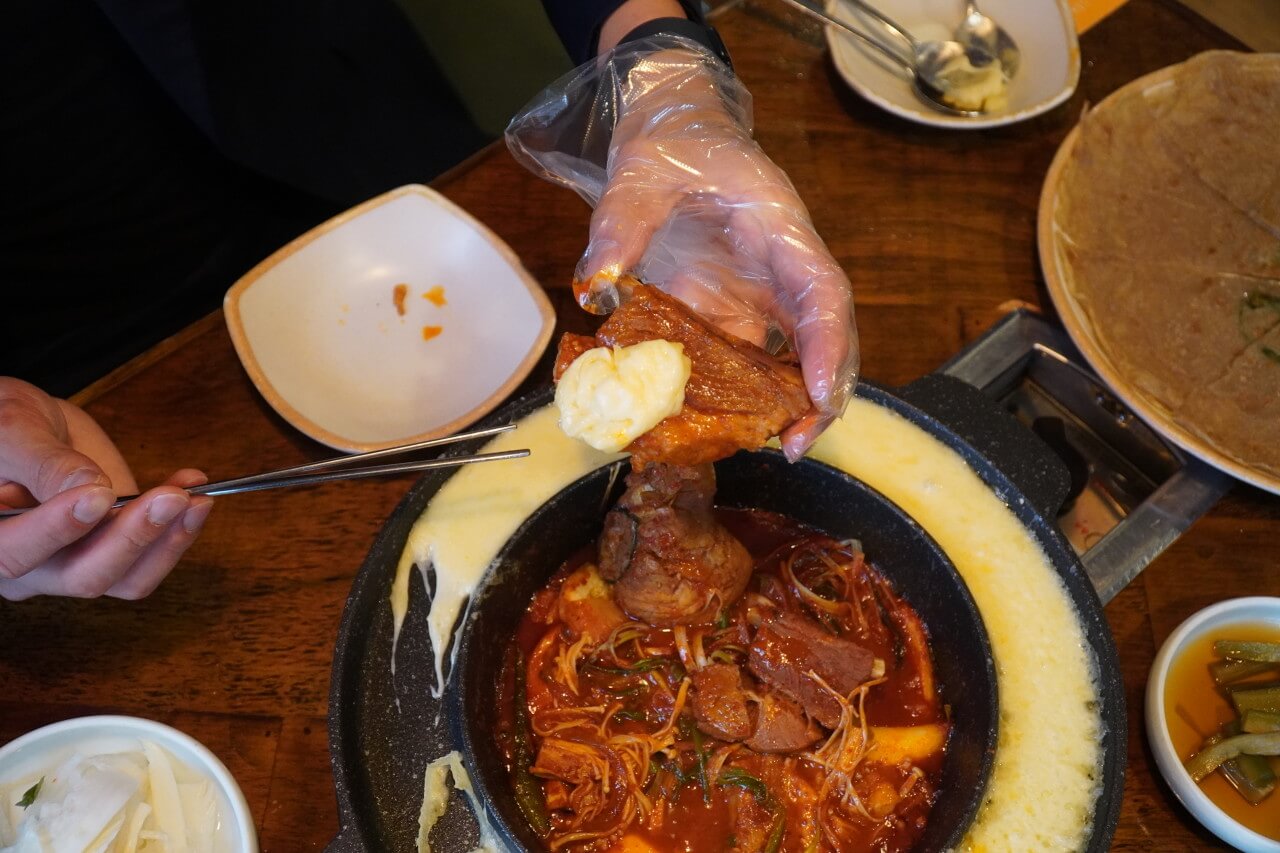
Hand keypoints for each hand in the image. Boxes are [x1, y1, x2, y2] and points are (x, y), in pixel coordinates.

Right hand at [0, 378, 212, 599]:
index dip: (56, 530)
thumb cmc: (4, 428)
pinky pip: (148, 561)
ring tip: (195, 498)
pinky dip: (178, 531)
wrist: (30, 429)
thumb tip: (89, 487)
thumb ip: (43, 463)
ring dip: (167, 540)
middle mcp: (27, 567)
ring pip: (124, 578)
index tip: (99, 495)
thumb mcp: (14, 431)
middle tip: (171, 498)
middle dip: (132, 539)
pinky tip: (195, 493)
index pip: (15, 554)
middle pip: (81, 576)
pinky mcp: (110, 552)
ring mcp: (72, 565)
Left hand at [508, 41, 858, 459]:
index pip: (822, 293)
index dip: (830, 346)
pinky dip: (731, 399)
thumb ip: (620, 225)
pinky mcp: (730, 314)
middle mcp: (781, 271)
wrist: (670, 135)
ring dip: (778, 407)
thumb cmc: (672, 147)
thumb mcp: (640, 174)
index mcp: (779, 229)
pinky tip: (706, 427)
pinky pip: (740, 364)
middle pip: (822, 340)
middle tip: (792, 447)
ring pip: (788, 361)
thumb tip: (595, 284)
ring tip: (755, 448)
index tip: (821, 394)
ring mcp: (758, 297)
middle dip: (819, 397)